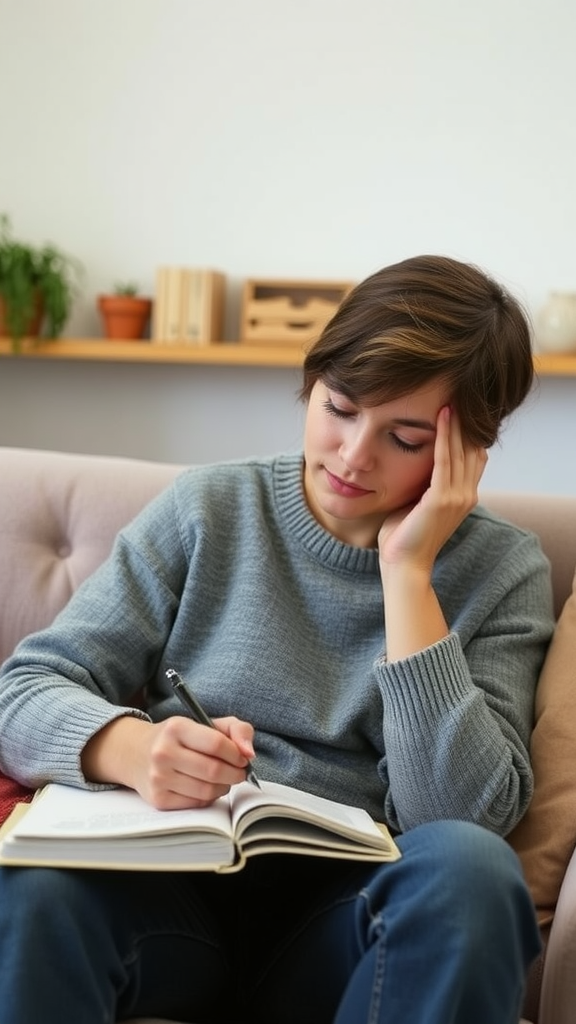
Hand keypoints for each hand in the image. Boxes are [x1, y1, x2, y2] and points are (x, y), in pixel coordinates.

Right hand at [81, 713, 255, 809]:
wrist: (136, 753)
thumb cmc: (179, 738)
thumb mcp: (205, 722)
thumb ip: (236, 729)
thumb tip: (249, 753)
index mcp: (176, 728)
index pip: (216, 744)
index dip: (236, 754)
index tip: (242, 757)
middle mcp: (163, 752)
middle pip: (214, 771)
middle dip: (235, 774)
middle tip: (239, 772)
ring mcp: (158, 778)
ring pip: (207, 791)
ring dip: (224, 787)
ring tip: (224, 778)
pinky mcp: (158, 799)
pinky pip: (197, 804)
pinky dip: (209, 798)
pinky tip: (207, 787)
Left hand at [377, 407, 487, 660]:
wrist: (402, 566)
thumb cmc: (402, 537)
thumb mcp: (416, 503)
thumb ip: (421, 483)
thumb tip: (409, 461)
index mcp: (462, 496)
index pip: (471, 455)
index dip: (466, 431)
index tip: (456, 405)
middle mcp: (466, 494)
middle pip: (471, 447)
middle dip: (465, 420)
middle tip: (458, 390)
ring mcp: (457, 497)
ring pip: (461, 449)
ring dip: (457, 421)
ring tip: (451, 394)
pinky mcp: (442, 499)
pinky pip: (446, 459)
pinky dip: (444, 435)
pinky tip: (441, 415)